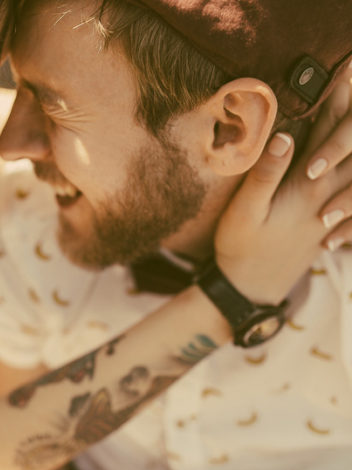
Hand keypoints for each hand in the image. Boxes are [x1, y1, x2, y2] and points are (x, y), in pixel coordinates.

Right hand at [214, 68, 351, 303]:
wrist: (252, 289)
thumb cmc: (241, 248)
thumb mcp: (244, 212)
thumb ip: (265, 174)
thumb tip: (283, 134)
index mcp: (305, 186)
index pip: (326, 132)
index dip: (337, 99)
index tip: (346, 69)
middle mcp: (325, 193)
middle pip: (348, 143)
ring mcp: (329, 208)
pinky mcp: (326, 219)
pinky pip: (350, 186)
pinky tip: (349, 164)